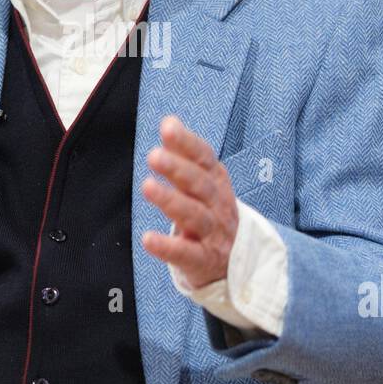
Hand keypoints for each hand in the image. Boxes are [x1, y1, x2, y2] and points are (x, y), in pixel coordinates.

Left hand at [140, 115, 238, 288]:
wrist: (235, 263)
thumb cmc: (211, 215)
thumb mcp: (203, 184)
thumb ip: (186, 156)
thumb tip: (169, 121)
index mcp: (216, 182)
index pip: (204, 158)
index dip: (187, 143)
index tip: (168, 127)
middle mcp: (218, 205)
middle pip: (200, 184)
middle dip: (178, 168)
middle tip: (153, 155)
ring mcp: (213, 233)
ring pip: (195, 215)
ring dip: (171, 201)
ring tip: (147, 187)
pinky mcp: (203, 260)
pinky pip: (186, 253)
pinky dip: (167, 247)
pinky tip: (148, 239)